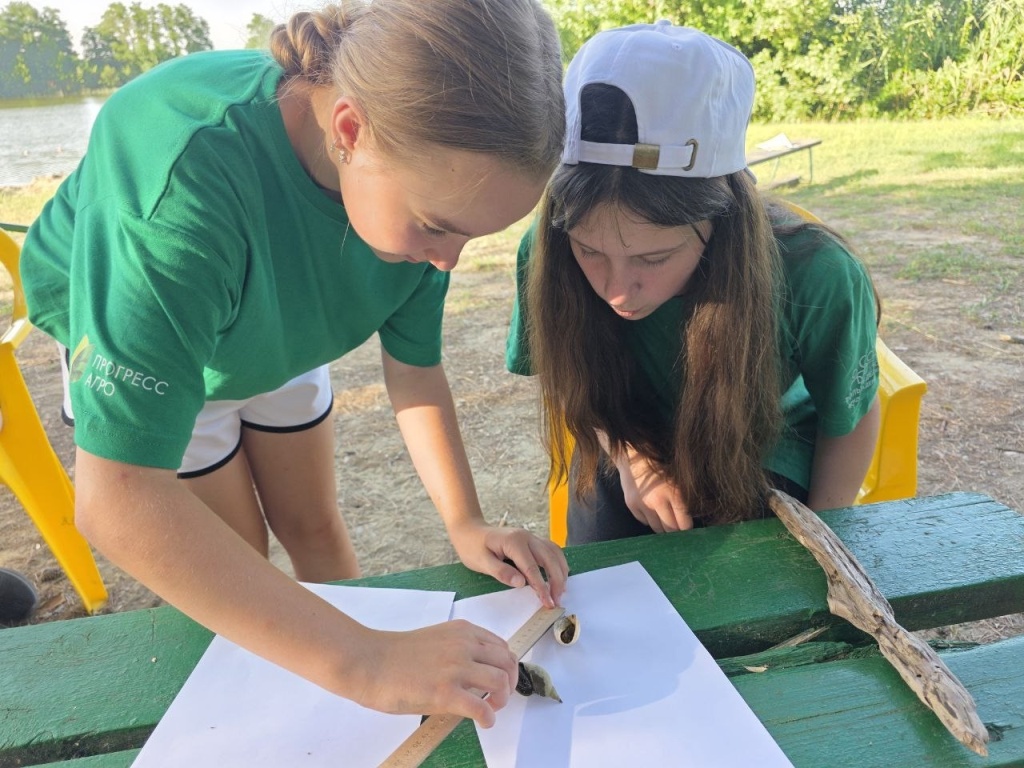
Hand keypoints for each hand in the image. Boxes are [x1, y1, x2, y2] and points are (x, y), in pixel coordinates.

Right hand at [347, 620, 517, 727]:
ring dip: (502, 698)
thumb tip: (477, 676)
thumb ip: (459, 651)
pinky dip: (489, 717)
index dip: (506, 666)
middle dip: (510, 682)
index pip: (501, 647)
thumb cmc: (396, 655)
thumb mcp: (437, 641)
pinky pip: (482, 707)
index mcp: (463, 631)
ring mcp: (456, 668)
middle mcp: (464, 645)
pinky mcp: (446, 692)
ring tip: (491, 708)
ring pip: (500, 681)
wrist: (369, 661)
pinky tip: (483, 722)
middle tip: (499, 697)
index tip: (500, 679)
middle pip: (507, 662)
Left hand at [446, 520, 568, 607]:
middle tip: (556, 600)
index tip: (548, 602)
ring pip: (554, 552)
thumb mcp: (481, 562)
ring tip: (561, 591)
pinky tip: (559, 575)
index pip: (532, 568)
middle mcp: (526, 537)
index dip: (541, 586)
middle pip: (549, 559)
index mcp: (514, 542)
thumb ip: (501, 572)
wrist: (470, 530)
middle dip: (556, 581)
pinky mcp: (532, 540)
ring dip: (560, 571)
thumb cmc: (473, 547)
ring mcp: (530, 537)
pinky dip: (558, 562)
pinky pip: (551, 550)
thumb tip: (522, 583)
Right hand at [615, 449, 692, 532]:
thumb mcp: (678, 478)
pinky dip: (650, 520)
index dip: (687, 527)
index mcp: (673, 493)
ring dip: (663, 527)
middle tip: (678, 526)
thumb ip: (684, 498)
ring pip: (657, 529)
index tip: (688, 526)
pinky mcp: (631, 506)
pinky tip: (653, 511)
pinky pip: (644, 522)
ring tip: (666, 520)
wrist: (633, 455)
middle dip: (676, 530)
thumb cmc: (660, 464)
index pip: (684, 524)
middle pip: (670, 529)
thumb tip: (692, 517)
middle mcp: (657, 501)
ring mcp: (642, 505)